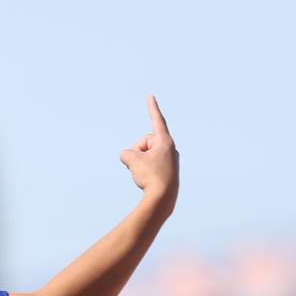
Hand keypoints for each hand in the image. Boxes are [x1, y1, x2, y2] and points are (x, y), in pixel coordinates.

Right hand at [119, 96, 179, 210]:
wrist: (163, 199)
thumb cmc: (151, 177)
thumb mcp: (132, 160)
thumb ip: (126, 153)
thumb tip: (127, 157)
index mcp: (165, 142)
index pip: (156, 121)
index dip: (151, 109)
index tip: (150, 97)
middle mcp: (170, 149)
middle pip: (144, 143)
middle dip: (136, 152)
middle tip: (138, 166)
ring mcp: (169, 161)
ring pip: (146, 156)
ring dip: (139, 163)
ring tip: (143, 176)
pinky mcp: (167, 172)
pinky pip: (150, 166)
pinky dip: (144, 171)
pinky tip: (147, 181)